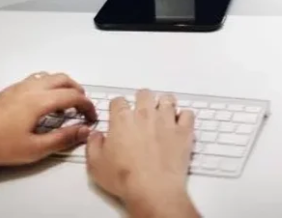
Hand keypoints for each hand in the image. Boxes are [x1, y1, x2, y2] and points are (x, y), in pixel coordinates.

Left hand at [0, 72, 96, 165]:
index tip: (91, 118)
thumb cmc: (1, 145)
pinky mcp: (10, 89)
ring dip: (63, 85)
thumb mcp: (35, 149)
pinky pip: (36, 79)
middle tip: (81, 108)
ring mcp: (19, 86)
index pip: (73, 96)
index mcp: (40, 101)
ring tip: (65, 102)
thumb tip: (85, 130)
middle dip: (78, 91)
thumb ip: (63, 138)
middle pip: (64, 79)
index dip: (87, 106)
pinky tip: (44, 100)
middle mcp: (32, 88)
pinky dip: (49, 85)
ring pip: (49, 76)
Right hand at [86, 90, 195, 206]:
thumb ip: (93, 145)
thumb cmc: (124, 178)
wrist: (153, 188)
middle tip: (142, 110)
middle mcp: (145, 114)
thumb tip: (95, 136)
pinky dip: (185, 116)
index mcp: (122, 120)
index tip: (118, 112)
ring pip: (168, 99)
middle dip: (142, 99)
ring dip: (164, 104)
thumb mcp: (95, 164)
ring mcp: (167, 121)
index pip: (118, 101)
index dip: (118, 106)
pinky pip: (188, 114)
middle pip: (145, 94)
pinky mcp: (183, 131)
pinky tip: (180, 123)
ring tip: (162, 113)